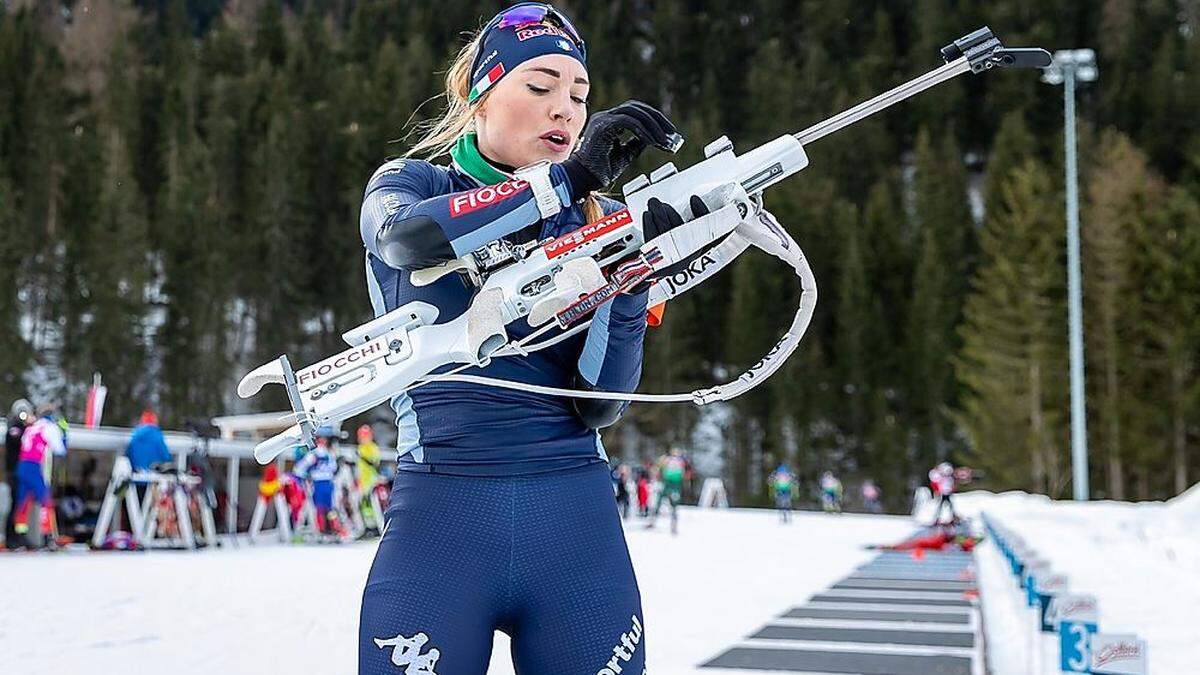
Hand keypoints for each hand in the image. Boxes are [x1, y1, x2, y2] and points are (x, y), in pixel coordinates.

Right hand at [562, 100, 681, 199]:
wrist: (582, 180)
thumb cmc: (599, 171)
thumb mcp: (624, 155)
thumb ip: (636, 144)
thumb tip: (652, 138)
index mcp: (608, 122)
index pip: (634, 111)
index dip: (653, 119)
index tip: (668, 131)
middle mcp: (605, 117)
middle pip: (636, 107)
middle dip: (657, 118)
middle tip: (672, 133)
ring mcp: (603, 119)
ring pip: (633, 112)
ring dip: (653, 125)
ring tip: (664, 139)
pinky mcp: (603, 126)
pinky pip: (628, 122)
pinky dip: (643, 131)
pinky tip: (652, 142)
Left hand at [627, 195, 710, 292]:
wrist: (651, 270)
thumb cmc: (669, 248)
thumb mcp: (680, 236)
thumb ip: (684, 223)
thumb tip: (687, 201)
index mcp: (698, 248)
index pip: (705, 230)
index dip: (701, 212)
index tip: (693, 198)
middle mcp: (688, 257)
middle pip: (682, 231)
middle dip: (669, 213)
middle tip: (659, 202)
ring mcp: (672, 263)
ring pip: (667, 234)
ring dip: (658, 215)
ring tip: (652, 204)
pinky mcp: (657, 264)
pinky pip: (654, 241)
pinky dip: (649, 225)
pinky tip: (647, 215)